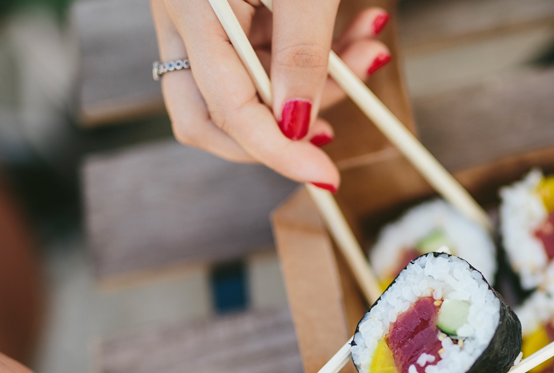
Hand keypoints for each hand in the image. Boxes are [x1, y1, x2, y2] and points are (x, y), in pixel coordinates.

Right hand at [151, 0, 392, 190]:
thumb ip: (302, 50)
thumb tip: (297, 126)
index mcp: (193, 7)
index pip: (227, 111)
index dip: (278, 152)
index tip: (325, 175)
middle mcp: (184, 19)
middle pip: (210, 117)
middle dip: (278, 133)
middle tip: (337, 121)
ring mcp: (199, 16)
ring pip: (242, 89)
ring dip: (311, 87)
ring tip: (369, 51)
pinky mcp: (225, 9)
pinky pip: (262, 56)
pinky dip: (312, 56)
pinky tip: (359, 34)